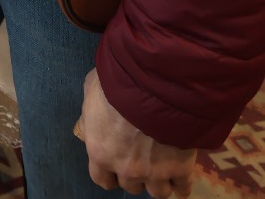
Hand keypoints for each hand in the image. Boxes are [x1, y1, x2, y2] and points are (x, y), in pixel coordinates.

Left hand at [78, 69, 195, 197]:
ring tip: (163, 165)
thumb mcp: (91, 93)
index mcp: (101, 153)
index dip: (110, 173)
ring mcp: (155, 172)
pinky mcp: (180, 169)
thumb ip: (90, 116)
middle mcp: (127, 169)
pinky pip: (183, 188)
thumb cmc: (115, 84)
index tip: (116, 163)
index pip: (103, 179)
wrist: (151, 84)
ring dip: (159, 181)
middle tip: (141, 156)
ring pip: (158, 192)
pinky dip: (182, 183)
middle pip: (131, 186)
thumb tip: (88, 127)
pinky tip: (181, 172)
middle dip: (135, 173)